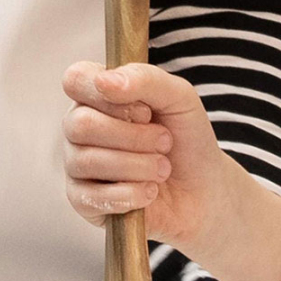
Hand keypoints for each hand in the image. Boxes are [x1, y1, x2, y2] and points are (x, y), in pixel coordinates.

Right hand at [61, 59, 237, 250]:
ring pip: (88, 161)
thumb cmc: (186, 139)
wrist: (204, 190)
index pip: (75, 80)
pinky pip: (91, 198)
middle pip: (81, 124)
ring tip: (163, 169)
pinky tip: (150, 192)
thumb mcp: (179, 98)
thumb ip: (144, 79)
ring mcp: (77, 165)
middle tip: (166, 142)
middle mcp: (79, 128)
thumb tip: (103, 81)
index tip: (146, 110)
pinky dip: (131, 194)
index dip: (109, 96)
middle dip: (135, 136)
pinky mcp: (82, 201)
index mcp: (97, 96)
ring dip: (139, 166)